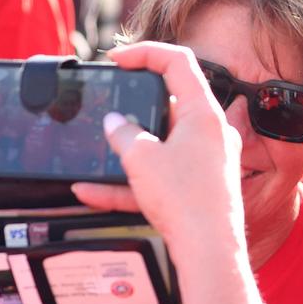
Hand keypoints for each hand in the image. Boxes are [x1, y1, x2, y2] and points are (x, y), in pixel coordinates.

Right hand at [71, 42, 246, 264]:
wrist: (210, 251)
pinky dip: (130, 182)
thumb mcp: (141, 158)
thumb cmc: (186, 200)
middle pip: (170, 103)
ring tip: (95, 151)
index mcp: (204, 114)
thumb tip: (116, 123)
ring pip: (161, 143)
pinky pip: (161, 176)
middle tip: (107, 102)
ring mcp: (208, 160)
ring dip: (127, 148)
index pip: (179, 62)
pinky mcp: (200, 186)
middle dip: (134, 104)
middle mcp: (212, 133)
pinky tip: (90, 191)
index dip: (145, 52)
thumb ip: (123, 133)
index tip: (117, 59)